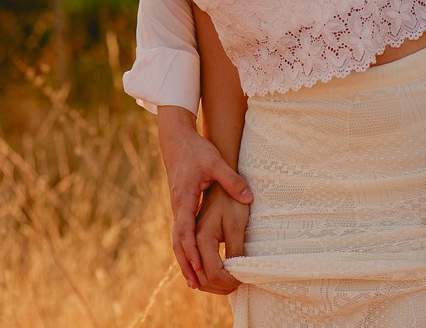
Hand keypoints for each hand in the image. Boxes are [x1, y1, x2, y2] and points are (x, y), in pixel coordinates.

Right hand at [157, 106, 252, 287]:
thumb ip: (231, 180)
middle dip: (185, 263)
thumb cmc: (196, 151)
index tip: (197, 264)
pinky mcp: (181, 208)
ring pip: (177, 240)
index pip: (184, 228)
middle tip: (194, 284)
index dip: (190, 247)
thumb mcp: (214, 162)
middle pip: (177, 241)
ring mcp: (177, 208)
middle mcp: (177, 206)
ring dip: (184, 261)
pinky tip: (192, 262)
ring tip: (193, 282)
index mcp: (184, 197)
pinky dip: (184, 250)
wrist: (177, 141)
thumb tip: (248, 197)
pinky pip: (180, 234)